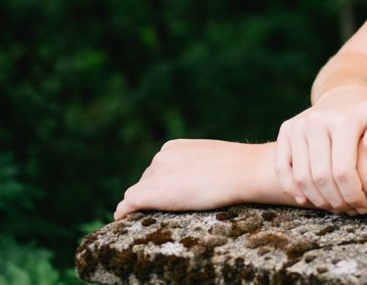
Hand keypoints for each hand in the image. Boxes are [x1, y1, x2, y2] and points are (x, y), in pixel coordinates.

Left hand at [113, 139, 269, 219]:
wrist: (244, 171)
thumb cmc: (238, 167)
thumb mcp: (213, 159)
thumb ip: (197, 166)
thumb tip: (199, 179)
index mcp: (173, 147)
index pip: (157, 170)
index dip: (162, 185)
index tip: (170, 197)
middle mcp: (160, 157)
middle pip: (146, 181)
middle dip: (152, 194)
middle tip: (167, 211)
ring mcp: (155, 175)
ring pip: (137, 193)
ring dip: (141, 205)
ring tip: (149, 217)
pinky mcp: (153, 193)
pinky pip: (128, 204)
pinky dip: (123, 212)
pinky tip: (121, 219)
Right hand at [274, 91, 366, 214]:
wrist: (342, 97)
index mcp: (342, 121)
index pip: (343, 171)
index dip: (352, 195)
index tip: (362, 207)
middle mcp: (316, 121)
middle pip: (321, 177)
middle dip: (336, 201)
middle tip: (348, 210)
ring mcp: (298, 126)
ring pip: (301, 177)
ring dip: (317, 199)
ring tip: (333, 206)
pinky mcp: (286, 131)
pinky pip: (282, 168)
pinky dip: (291, 189)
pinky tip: (306, 200)